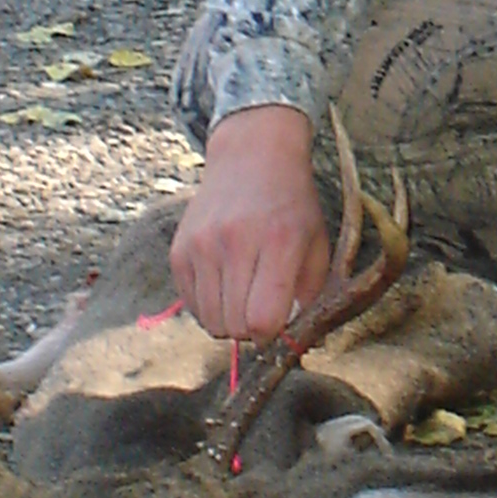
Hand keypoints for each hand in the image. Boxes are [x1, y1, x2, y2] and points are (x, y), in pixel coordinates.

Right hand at [169, 106, 329, 341]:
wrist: (252, 156)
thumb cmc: (291, 204)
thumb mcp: (317, 242)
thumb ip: (310, 294)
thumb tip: (292, 341)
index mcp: (278, 242)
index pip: (262, 319)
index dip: (271, 334)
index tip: (278, 322)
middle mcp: (235, 242)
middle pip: (233, 326)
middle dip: (250, 330)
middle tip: (261, 308)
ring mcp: (201, 246)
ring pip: (210, 321)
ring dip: (228, 320)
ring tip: (243, 295)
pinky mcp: (179, 250)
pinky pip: (191, 304)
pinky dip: (208, 305)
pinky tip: (224, 282)